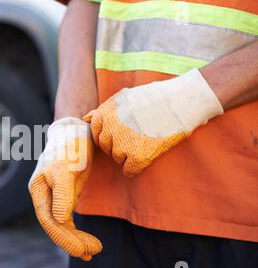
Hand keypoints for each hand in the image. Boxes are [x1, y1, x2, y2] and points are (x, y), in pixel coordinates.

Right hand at [29, 117, 101, 260]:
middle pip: (54, 225)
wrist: (76, 130)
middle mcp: (43, 195)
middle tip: (93, 252)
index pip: (48, 219)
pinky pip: (68, 219)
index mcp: (38, 188)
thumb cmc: (70, 146)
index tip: (82, 249)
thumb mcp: (66, 167)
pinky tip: (86, 243)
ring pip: (61, 224)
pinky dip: (76, 231)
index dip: (64, 236)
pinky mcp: (65, 195)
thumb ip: (63, 194)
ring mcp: (54, 196)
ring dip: (76, 239)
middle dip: (72, 241)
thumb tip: (61, 220)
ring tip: (93, 251)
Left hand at [84, 69, 223, 176]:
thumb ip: (103, 109)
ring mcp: (122, 144)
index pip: (97, 133)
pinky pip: (129, 170)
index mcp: (105, 114)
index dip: (109, 135)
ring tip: (144, 144)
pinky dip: (134, 169)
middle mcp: (110, 129)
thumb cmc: (155, 98)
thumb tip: (85, 118)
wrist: (181, 102)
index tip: (122, 133)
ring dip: (127, 156)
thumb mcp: (124, 97)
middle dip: (117, 146)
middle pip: (106, 147)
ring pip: (117, 158)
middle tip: (135, 139)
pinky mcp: (137, 157)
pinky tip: (144, 159)